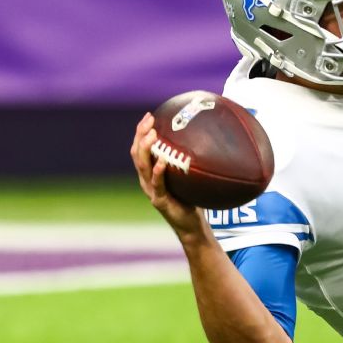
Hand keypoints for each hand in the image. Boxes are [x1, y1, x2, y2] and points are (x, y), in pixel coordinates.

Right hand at [129, 113, 207, 240]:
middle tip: (149, 120)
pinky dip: (158, 171)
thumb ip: (189, 161)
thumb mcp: (189, 177)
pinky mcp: (159, 201)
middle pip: (136, 154)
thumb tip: (205, 139)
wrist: (192, 226)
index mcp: (151, 173)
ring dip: (146, 149)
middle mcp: (146, 181)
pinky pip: (157, 184)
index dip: (141, 132)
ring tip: (152, 134)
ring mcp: (151, 191)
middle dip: (140, 135)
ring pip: (142, 167)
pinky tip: (162, 160)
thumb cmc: (192, 199)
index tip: (149, 116)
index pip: (140, 149)